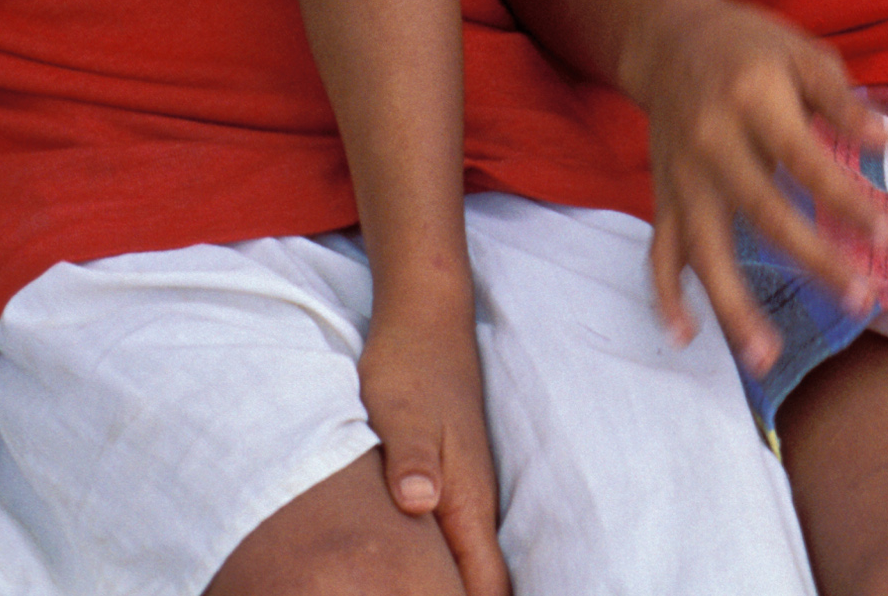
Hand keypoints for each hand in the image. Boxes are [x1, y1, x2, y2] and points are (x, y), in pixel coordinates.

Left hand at [360, 288, 509, 595]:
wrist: (427, 320)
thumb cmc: (410, 366)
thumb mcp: (401, 413)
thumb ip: (412, 460)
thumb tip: (417, 502)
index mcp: (467, 499)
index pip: (486, 584)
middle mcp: (475, 502)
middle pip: (483, 580)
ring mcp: (466, 489)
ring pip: (470, 559)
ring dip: (455, 586)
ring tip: (415, 594)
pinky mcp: (450, 477)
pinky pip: (456, 537)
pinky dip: (441, 563)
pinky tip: (416, 570)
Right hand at [627, 0, 887, 368]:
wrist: (667, 38)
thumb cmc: (750, 47)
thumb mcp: (801, 53)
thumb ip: (842, 101)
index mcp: (752, 100)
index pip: (804, 159)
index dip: (843, 198)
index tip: (885, 234)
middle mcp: (712, 142)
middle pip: (762, 211)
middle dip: (812, 259)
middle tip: (860, 298)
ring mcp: (682, 176)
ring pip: (704, 249)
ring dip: (732, 306)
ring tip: (764, 357)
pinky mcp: (664, 196)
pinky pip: (660, 253)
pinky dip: (667, 296)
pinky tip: (686, 337)